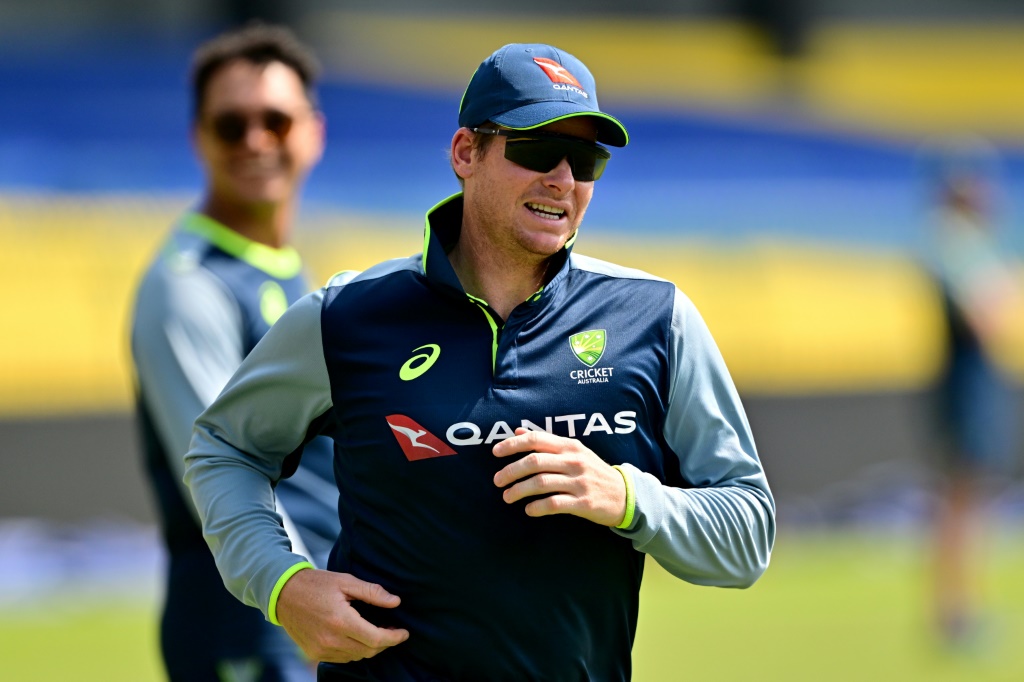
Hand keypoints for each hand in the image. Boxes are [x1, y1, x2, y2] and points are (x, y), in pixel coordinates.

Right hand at [276, 568, 408, 663]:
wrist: (283, 594)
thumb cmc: (316, 584)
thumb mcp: (346, 581)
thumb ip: (372, 592)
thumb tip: (396, 602)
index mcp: (341, 621)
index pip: (376, 638)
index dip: (394, 638)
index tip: (404, 633)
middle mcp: (331, 640)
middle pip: (368, 650)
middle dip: (385, 643)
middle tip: (391, 629)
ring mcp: (321, 649)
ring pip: (356, 656)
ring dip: (369, 647)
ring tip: (375, 631)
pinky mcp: (314, 653)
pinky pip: (342, 658)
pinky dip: (354, 651)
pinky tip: (357, 637)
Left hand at [492, 428, 625, 526]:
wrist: (626, 495)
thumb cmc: (594, 472)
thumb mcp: (574, 451)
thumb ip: (546, 442)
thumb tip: (517, 431)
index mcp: (570, 446)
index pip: (536, 440)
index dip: (512, 445)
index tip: (495, 452)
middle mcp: (574, 461)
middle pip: (534, 462)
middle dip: (510, 471)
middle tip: (497, 481)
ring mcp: (580, 482)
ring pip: (541, 483)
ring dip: (519, 490)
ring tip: (507, 497)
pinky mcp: (584, 503)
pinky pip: (554, 503)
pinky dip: (537, 507)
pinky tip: (528, 509)